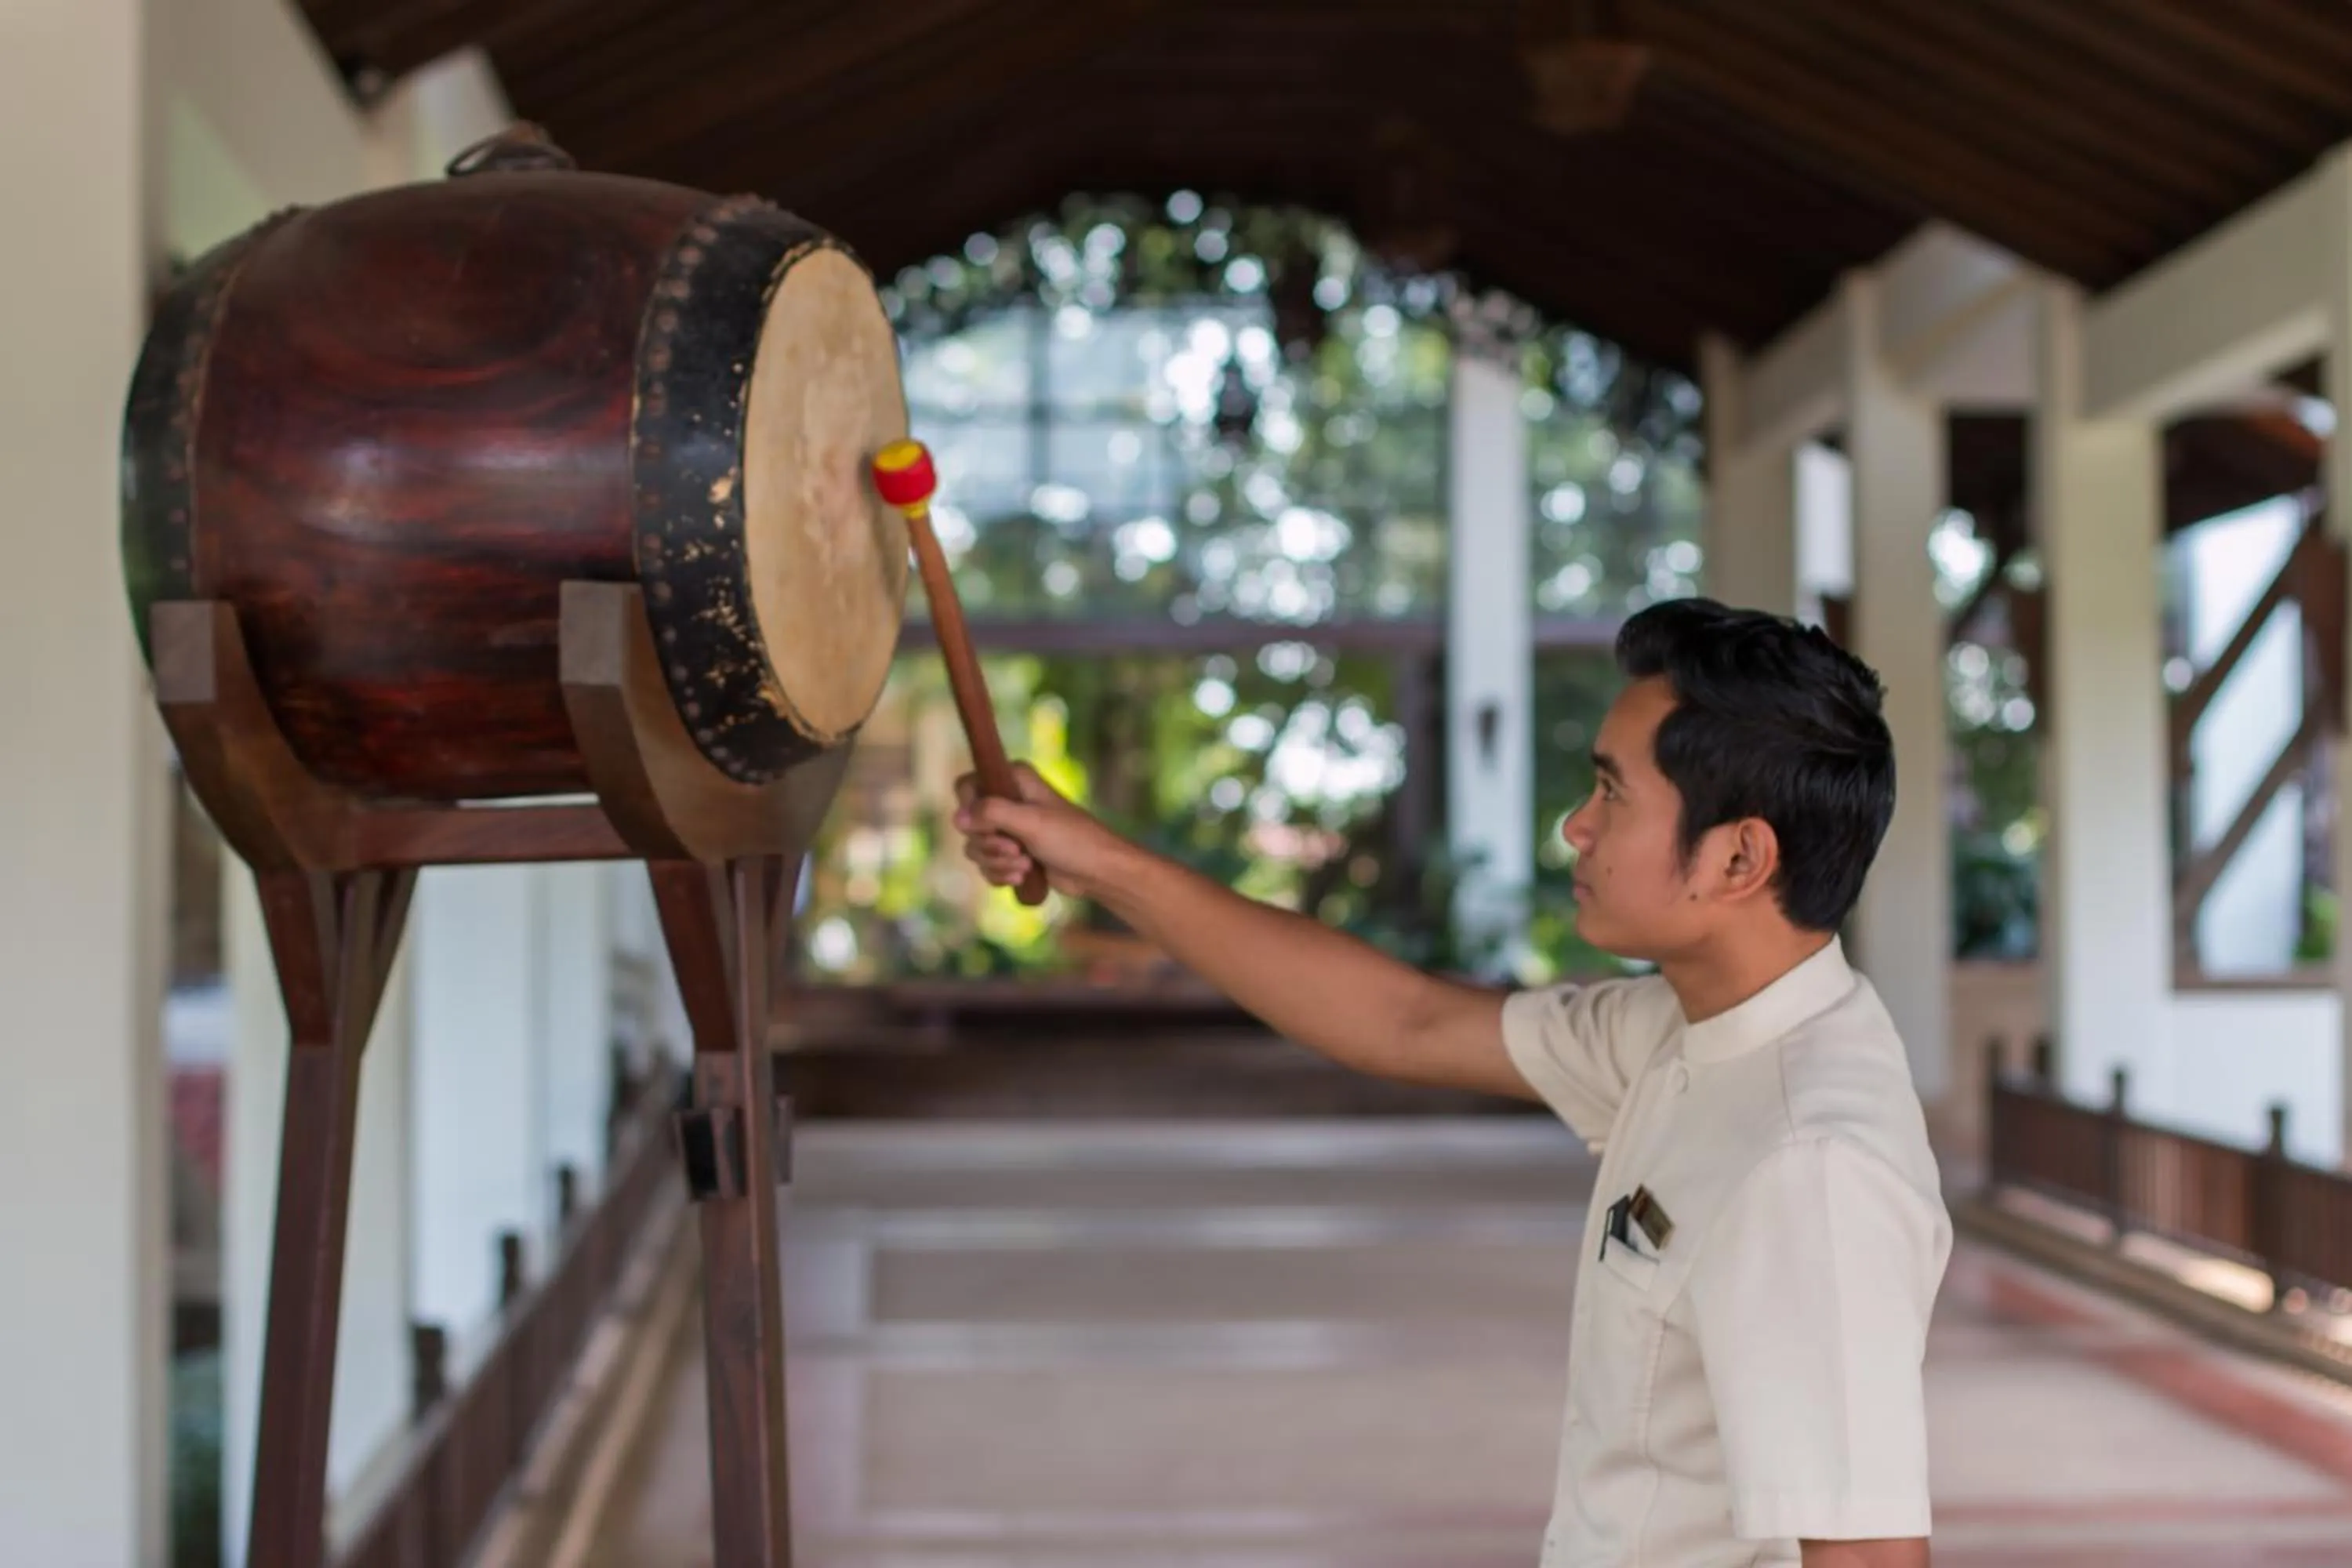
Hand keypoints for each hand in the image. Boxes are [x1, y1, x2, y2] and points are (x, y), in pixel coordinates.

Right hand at [953, 762, 1129, 901]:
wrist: (1097, 871)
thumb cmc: (1071, 839)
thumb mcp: (1030, 822)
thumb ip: (992, 813)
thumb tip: (957, 817)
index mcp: (1013, 780)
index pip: (966, 786)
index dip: (969, 808)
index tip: (985, 826)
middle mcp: (1007, 800)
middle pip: (967, 823)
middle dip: (989, 844)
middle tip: (1016, 850)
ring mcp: (1008, 829)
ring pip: (975, 848)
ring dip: (997, 863)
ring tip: (1025, 866)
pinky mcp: (1011, 854)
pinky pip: (986, 866)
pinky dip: (1000, 874)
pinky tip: (1023, 877)